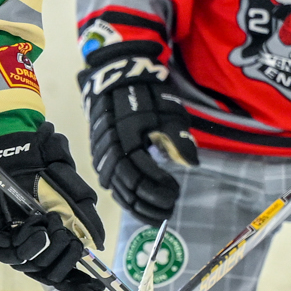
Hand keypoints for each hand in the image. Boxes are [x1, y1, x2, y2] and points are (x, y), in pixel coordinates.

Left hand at [0, 122, 108, 290]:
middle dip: (65, 257)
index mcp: (55, 243)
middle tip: (66, 231)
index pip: (67, 276)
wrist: (19, 152)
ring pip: (36, 267)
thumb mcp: (74, 193)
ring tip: (50, 220)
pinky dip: (30, 243)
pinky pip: (15, 256)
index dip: (79, 284)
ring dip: (49, 246)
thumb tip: (97, 243)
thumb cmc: (46, 170)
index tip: (93, 287)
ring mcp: (16, 246)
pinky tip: (37, 227)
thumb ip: (86, 219)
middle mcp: (35, 249)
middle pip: (53, 274)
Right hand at [77, 40, 199, 221]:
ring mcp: (102, 154)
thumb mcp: (168, 112)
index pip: (143, 177)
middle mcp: (111, 152)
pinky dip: (124, 195)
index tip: (176, 192)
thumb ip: (178, 139)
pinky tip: (138, 201)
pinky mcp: (99, 154)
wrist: (117, 77)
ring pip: (117, 190)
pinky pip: (109, 182)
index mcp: (128, 142)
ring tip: (156, 212)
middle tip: (170, 208)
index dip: (160, 190)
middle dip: (150, 203)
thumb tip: (191, 164)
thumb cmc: (146, 95)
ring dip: (137, 205)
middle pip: (129, 189)